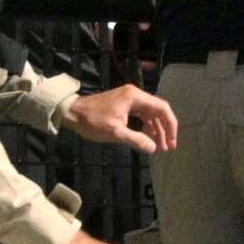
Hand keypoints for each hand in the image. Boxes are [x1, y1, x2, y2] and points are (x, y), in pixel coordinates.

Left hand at [60, 84, 178, 153]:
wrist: (71, 112)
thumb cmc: (93, 121)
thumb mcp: (115, 132)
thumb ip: (136, 140)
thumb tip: (153, 148)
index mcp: (135, 97)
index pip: (162, 108)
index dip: (170, 125)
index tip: (172, 140)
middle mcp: (135, 94)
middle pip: (158, 110)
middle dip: (164, 129)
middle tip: (168, 147)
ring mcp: (129, 98)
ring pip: (150, 113)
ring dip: (156, 129)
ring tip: (159, 146)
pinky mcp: (123, 104)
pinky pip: (141, 114)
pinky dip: (146, 126)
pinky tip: (147, 137)